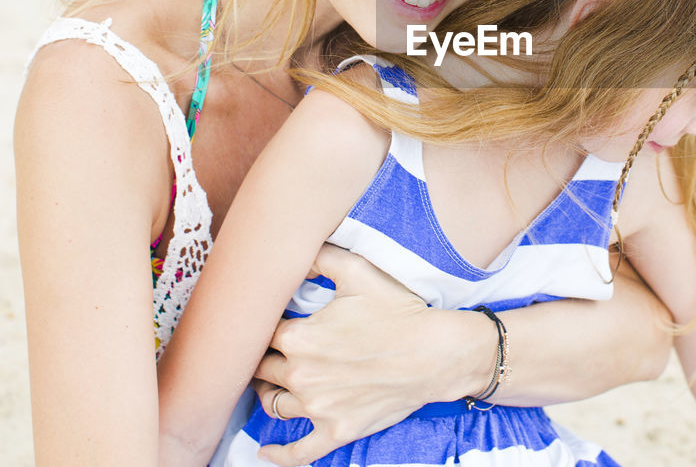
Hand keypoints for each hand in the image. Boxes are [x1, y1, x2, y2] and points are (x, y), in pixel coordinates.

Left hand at [249, 244, 488, 465]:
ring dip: (268, 394)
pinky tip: (266, 450)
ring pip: (273, 405)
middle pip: (261, 370)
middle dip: (262, 359)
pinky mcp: (336, 431)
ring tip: (272, 385)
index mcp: (298, 337)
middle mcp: (300, 375)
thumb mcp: (358, 271)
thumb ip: (320, 257)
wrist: (435, 353)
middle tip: (269, 351)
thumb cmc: (398, 311)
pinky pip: (297, 452)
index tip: (269, 321)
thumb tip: (296, 249)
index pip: (260, 333)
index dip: (262, 326)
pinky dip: (278, 454)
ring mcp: (317, 407)